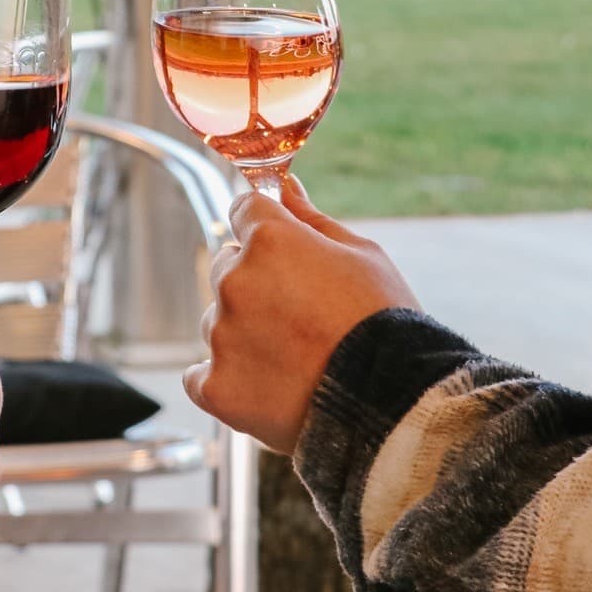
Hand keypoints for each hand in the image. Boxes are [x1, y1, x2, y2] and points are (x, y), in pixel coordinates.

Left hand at [185, 177, 419, 453]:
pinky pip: (201, 376)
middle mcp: (235, 281)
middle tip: (302, 315)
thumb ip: (312, 219)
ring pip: (217, 321)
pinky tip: (267, 386)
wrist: (390, 404)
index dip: (266, 230)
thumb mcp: (363, 256)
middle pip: (227, 267)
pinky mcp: (215, 386)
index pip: (244, 211)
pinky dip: (227, 380)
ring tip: (296, 359)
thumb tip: (284, 186)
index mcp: (270, 240)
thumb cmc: (385, 324)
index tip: (285, 253)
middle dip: (255, 283)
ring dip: (243, 333)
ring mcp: (222, 335)